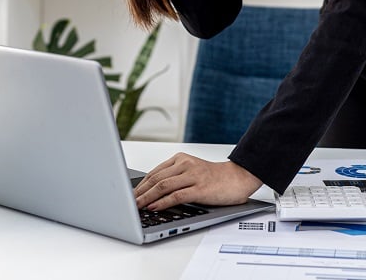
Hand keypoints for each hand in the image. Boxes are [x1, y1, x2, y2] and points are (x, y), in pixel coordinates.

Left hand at [134, 153, 262, 211]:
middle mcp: (185, 164)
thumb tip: (152, 193)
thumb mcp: (192, 172)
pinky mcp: (200, 188)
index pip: (154, 172)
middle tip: (127, 202)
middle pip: (156, 179)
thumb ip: (174, 178)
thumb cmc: (214, 178)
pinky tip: (154, 207)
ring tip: (136, 206)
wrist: (238, 178)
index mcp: (181, 159)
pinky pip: (177, 195)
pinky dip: (163, 202)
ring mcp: (193, 176)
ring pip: (163, 186)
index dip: (140, 185)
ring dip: (147, 198)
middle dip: (139, 192)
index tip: (128, 195)